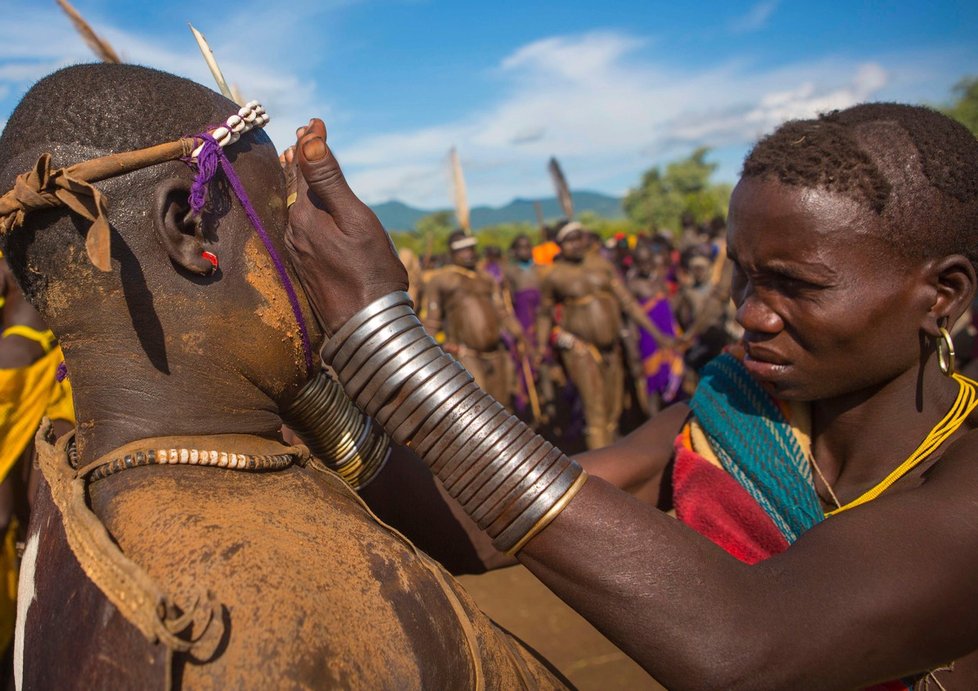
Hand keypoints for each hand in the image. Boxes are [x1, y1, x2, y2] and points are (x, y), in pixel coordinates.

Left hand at [283, 119, 407, 335]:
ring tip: (300, 161)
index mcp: (305, 216)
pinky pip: (301, 225)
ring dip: (300, 181)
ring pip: (296, 206)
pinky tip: (309, 206)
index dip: (309, 142)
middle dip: (301, 158)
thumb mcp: (356, 219)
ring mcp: (298, 251)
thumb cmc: (370, 271)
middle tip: (306, 134)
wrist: (367, 325)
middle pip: (295, 186)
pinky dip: (305, 205)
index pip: (303, 168)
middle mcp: (294, 232)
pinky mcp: (306, 266)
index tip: (315, 121)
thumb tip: (308, 142)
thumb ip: (330, 181)